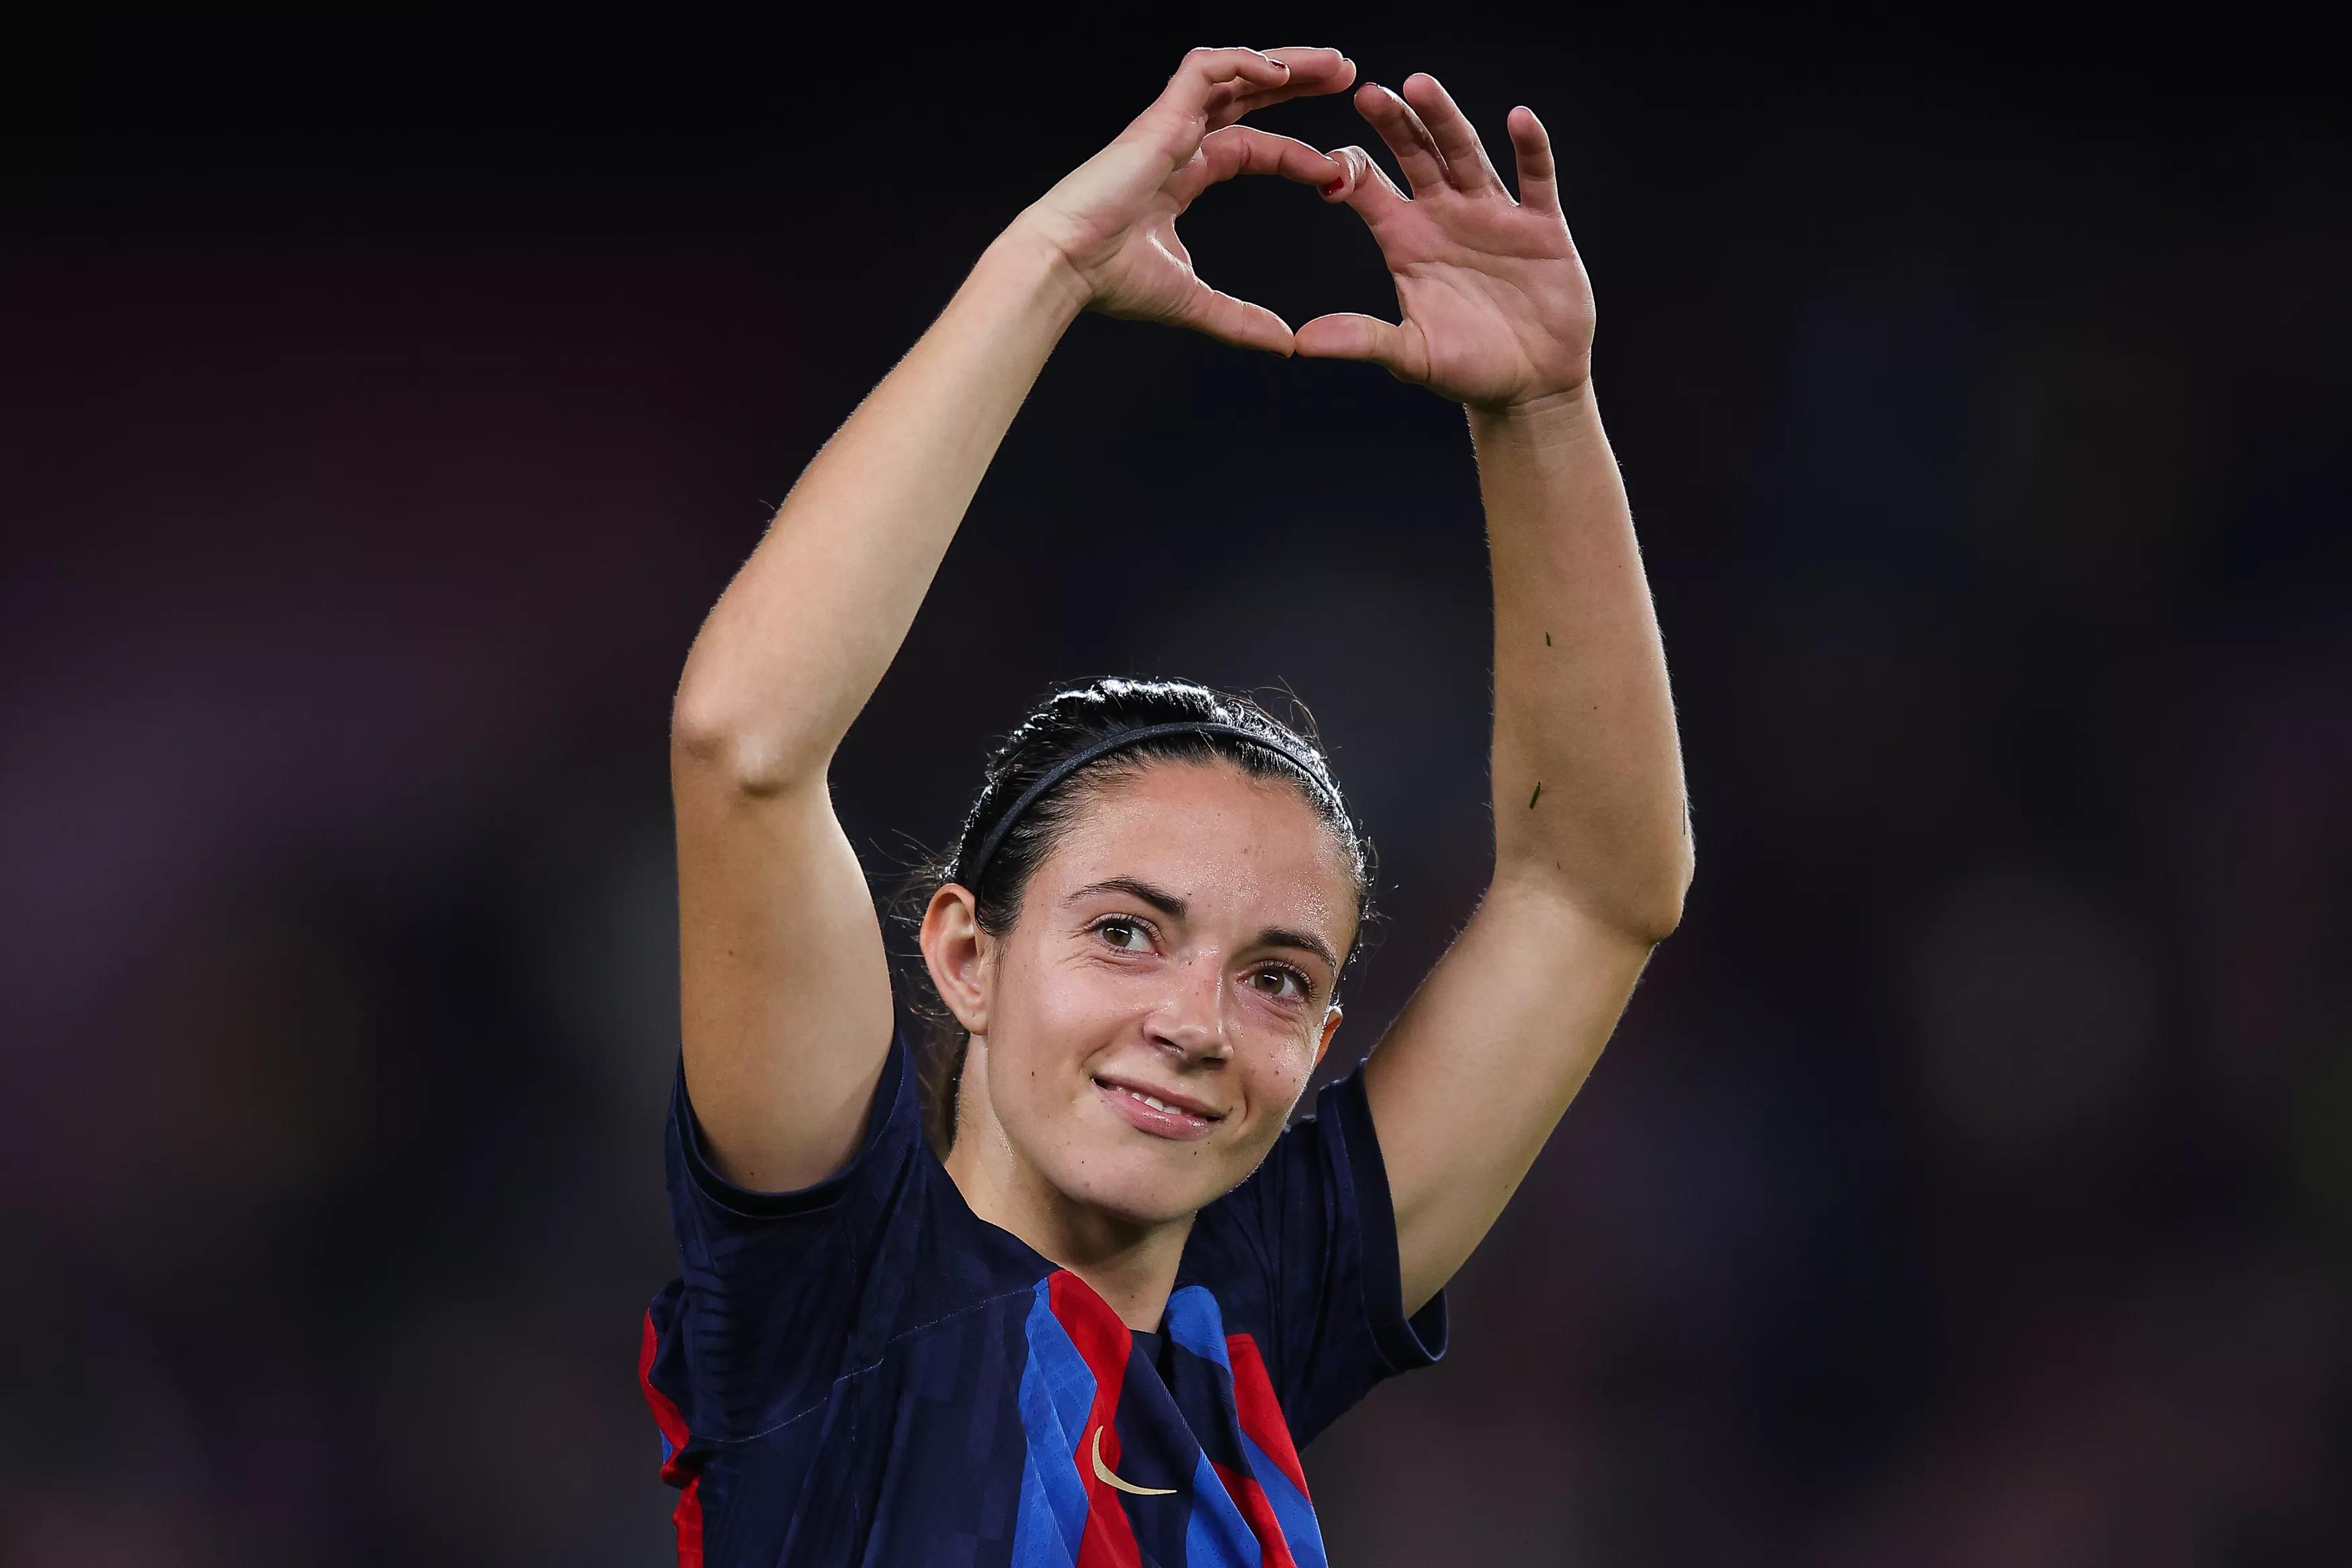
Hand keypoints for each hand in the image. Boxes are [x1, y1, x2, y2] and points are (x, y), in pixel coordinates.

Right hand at [1011, 47, 1357, 354]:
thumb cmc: (1108, 281)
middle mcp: (1177, 142)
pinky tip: (1280, 72)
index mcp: (1183, 174)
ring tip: (1334, 63)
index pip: (1251, 147)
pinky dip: (1242, 63)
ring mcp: (1166, 125)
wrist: (1064, 268)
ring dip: (1285, 62)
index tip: (1333, 173)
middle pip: (1246, 96)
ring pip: (1233, 72)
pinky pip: (1205, 69)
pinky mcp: (1158, 117)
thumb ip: (1239, 320)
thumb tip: (1284, 345)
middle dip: (1298, 82)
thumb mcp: (1191, 301)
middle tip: (1347, 74)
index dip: (1295, 156)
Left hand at [1299, 75, 1594, 407]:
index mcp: (1404, 239)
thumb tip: (1302, 343)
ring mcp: (1492, 214)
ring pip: (1465, 154)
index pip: (1368, 188)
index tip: (1326, 165)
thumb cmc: (1466, 369)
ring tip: (1421, 86)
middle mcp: (1443, 214)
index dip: (1347, 171)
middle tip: (1368, 93)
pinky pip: (1535, 178)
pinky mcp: (1539, 224)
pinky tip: (1519, 118)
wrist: (1529, 384)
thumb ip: (1363, 340)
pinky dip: (1530, 148)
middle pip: (1414, 155)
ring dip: (1445, 120)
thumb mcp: (1411, 356)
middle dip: (1393, 124)